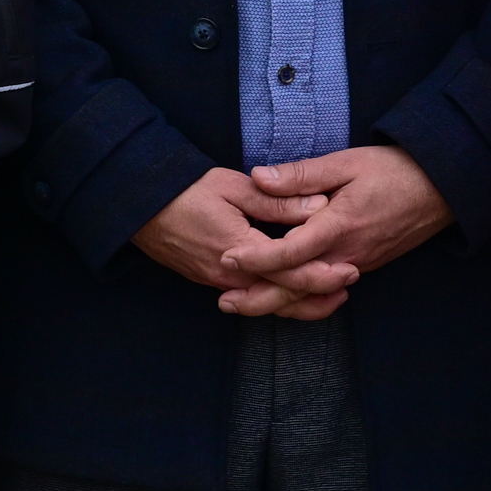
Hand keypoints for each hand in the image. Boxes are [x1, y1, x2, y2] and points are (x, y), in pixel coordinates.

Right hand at [134, 168, 333, 314]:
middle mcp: (232, 277)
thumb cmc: (186, 190)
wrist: (140, 207)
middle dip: (320, 294)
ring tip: (332, 295)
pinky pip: (253, 298)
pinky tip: (294, 291)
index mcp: (240, 251)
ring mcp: (221, 283)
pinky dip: (278, 299)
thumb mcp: (233, 187)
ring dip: (301, 303)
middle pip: (284, 298)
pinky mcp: (214, 282)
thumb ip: (277, 201)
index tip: (350, 268)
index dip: (324, 274)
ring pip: (269, 304)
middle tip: (350, 283)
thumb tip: (319, 206)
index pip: (291, 274)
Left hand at [219, 147, 452, 315]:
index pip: (291, 252)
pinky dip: (302, 298)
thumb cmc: (393, 171)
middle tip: (224, 302)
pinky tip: (281, 297)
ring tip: (243, 304)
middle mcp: (347, 254)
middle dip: (260, 299)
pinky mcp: (364, 266)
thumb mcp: (345, 163)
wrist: (440, 189)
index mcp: (339, 226)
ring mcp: (358, 264)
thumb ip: (301, 174)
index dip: (257, 259)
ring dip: (278, 303)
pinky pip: (327, 290)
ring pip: (312, 294)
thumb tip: (259, 177)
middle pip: (299, 287)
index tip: (227, 259)